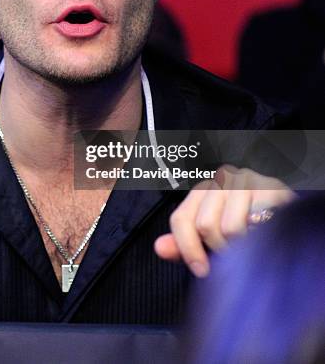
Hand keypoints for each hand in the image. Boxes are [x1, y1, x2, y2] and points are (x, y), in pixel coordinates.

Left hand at [154, 164, 295, 276]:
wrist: (289, 216)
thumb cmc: (246, 227)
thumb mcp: (212, 237)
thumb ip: (185, 243)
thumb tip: (159, 248)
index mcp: (203, 189)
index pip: (181, 218)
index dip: (188, 249)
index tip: (201, 270)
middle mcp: (221, 179)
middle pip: (205, 225)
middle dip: (220, 249)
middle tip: (235, 253)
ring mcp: (247, 181)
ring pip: (231, 228)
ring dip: (243, 247)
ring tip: (252, 244)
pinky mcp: (271, 188)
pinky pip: (258, 224)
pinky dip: (261, 238)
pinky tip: (265, 236)